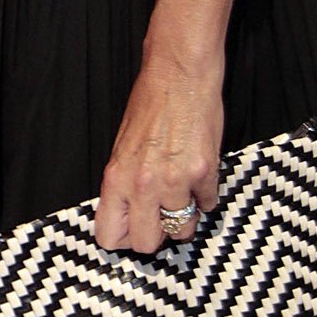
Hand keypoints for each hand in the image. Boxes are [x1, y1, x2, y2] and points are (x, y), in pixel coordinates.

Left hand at [93, 55, 223, 253]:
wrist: (180, 74)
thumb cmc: (151, 103)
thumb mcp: (123, 147)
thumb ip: (124, 185)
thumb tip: (132, 215)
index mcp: (117, 178)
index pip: (109, 236)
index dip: (123, 237)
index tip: (133, 229)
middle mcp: (143, 185)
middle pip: (147, 243)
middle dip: (156, 234)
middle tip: (161, 217)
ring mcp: (176, 181)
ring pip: (182, 229)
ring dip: (185, 215)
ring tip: (184, 194)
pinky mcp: (204, 172)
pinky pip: (208, 204)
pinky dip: (205, 196)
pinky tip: (199, 177)